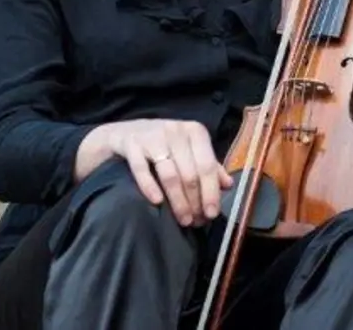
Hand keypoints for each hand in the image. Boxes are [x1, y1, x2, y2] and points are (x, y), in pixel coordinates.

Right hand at [87, 119, 231, 226]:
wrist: (124, 132)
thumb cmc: (164, 144)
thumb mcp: (189, 149)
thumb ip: (209, 165)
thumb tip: (228, 185)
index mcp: (195, 132)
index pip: (207, 166)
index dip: (211, 192)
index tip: (212, 214)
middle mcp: (176, 131)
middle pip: (190, 173)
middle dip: (195, 201)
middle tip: (196, 222)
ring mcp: (153, 137)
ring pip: (170, 174)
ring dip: (178, 201)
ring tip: (183, 220)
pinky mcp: (132, 144)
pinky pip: (142, 169)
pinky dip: (150, 187)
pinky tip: (157, 203)